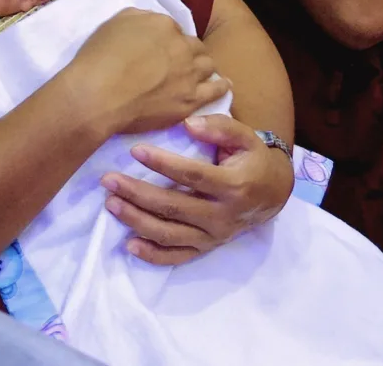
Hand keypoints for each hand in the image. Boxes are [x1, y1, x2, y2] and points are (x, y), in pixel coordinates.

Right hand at [66, 9, 230, 136]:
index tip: (162, 49)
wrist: (99, 95)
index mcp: (164, 25)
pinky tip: (223, 85)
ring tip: (202, 72)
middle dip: (190, 52)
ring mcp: (189, 74)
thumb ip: (139, 18)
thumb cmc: (99, 58)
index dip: (169, 39)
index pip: (175, 29)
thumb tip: (151, 23)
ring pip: (208, 66)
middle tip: (181, 61)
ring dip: (204, 67)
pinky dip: (220, 86)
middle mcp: (182, 46)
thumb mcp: (115, 22)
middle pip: (195, 46)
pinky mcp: (190, 100)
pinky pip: (215, 91)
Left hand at [101, 114, 293, 265]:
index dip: (162, 164)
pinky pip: (177, 258)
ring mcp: (213, 236)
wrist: (273, 194)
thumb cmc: (253, 160)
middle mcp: (222, 216)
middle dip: (137, 193)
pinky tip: (129, 244)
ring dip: (137, 220)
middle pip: (173, 207)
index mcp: (233, 186)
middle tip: (109, 180)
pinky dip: (152, 255)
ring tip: (111, 204)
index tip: (135, 151)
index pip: (192, 176)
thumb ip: (219, 128)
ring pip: (169, 234)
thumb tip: (187, 124)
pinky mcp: (207, 248)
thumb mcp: (246, 137)